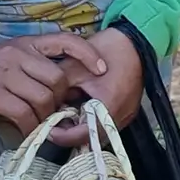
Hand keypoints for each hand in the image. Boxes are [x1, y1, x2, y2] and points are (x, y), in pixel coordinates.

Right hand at [0, 33, 107, 133]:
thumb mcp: (6, 61)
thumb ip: (30, 69)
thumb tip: (57, 90)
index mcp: (24, 44)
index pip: (65, 40)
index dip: (87, 53)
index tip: (102, 69)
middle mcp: (18, 54)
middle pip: (59, 78)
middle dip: (61, 100)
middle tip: (53, 114)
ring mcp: (5, 72)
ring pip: (44, 98)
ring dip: (45, 117)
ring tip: (38, 125)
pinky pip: (23, 113)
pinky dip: (29, 127)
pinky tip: (24, 132)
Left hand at [49, 27, 145, 145]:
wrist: (134, 40)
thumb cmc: (104, 51)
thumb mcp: (74, 68)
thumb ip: (58, 90)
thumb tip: (46, 106)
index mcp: (108, 108)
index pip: (82, 136)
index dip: (61, 136)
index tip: (47, 128)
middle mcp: (121, 117)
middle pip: (92, 138)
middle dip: (71, 133)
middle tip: (55, 123)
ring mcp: (128, 116)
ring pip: (100, 132)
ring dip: (83, 127)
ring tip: (67, 114)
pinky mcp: (129, 111)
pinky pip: (108, 123)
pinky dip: (94, 120)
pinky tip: (83, 107)